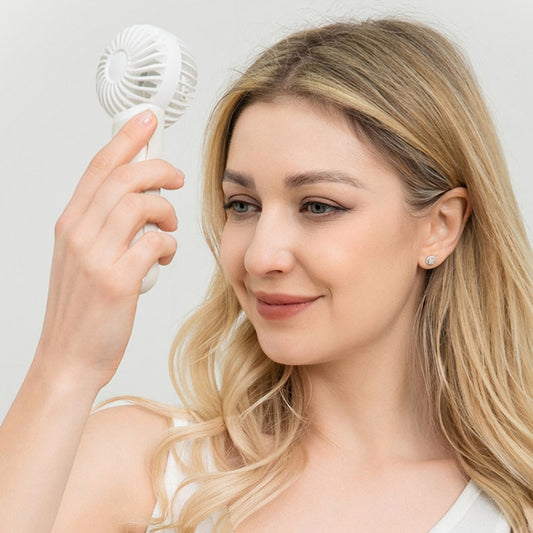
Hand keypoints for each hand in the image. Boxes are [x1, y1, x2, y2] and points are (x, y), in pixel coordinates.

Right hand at [35, 110, 182, 390]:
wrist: (69, 357)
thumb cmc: (82, 310)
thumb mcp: (82, 259)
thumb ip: (103, 227)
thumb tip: (138, 202)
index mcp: (71, 224)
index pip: (99, 167)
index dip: (126, 138)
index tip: (146, 119)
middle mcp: (79, 233)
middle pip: (124, 177)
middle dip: (159, 169)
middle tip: (176, 178)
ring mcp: (96, 256)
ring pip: (141, 204)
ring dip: (166, 211)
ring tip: (170, 227)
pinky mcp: (117, 280)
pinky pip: (155, 242)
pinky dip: (168, 245)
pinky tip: (165, 256)